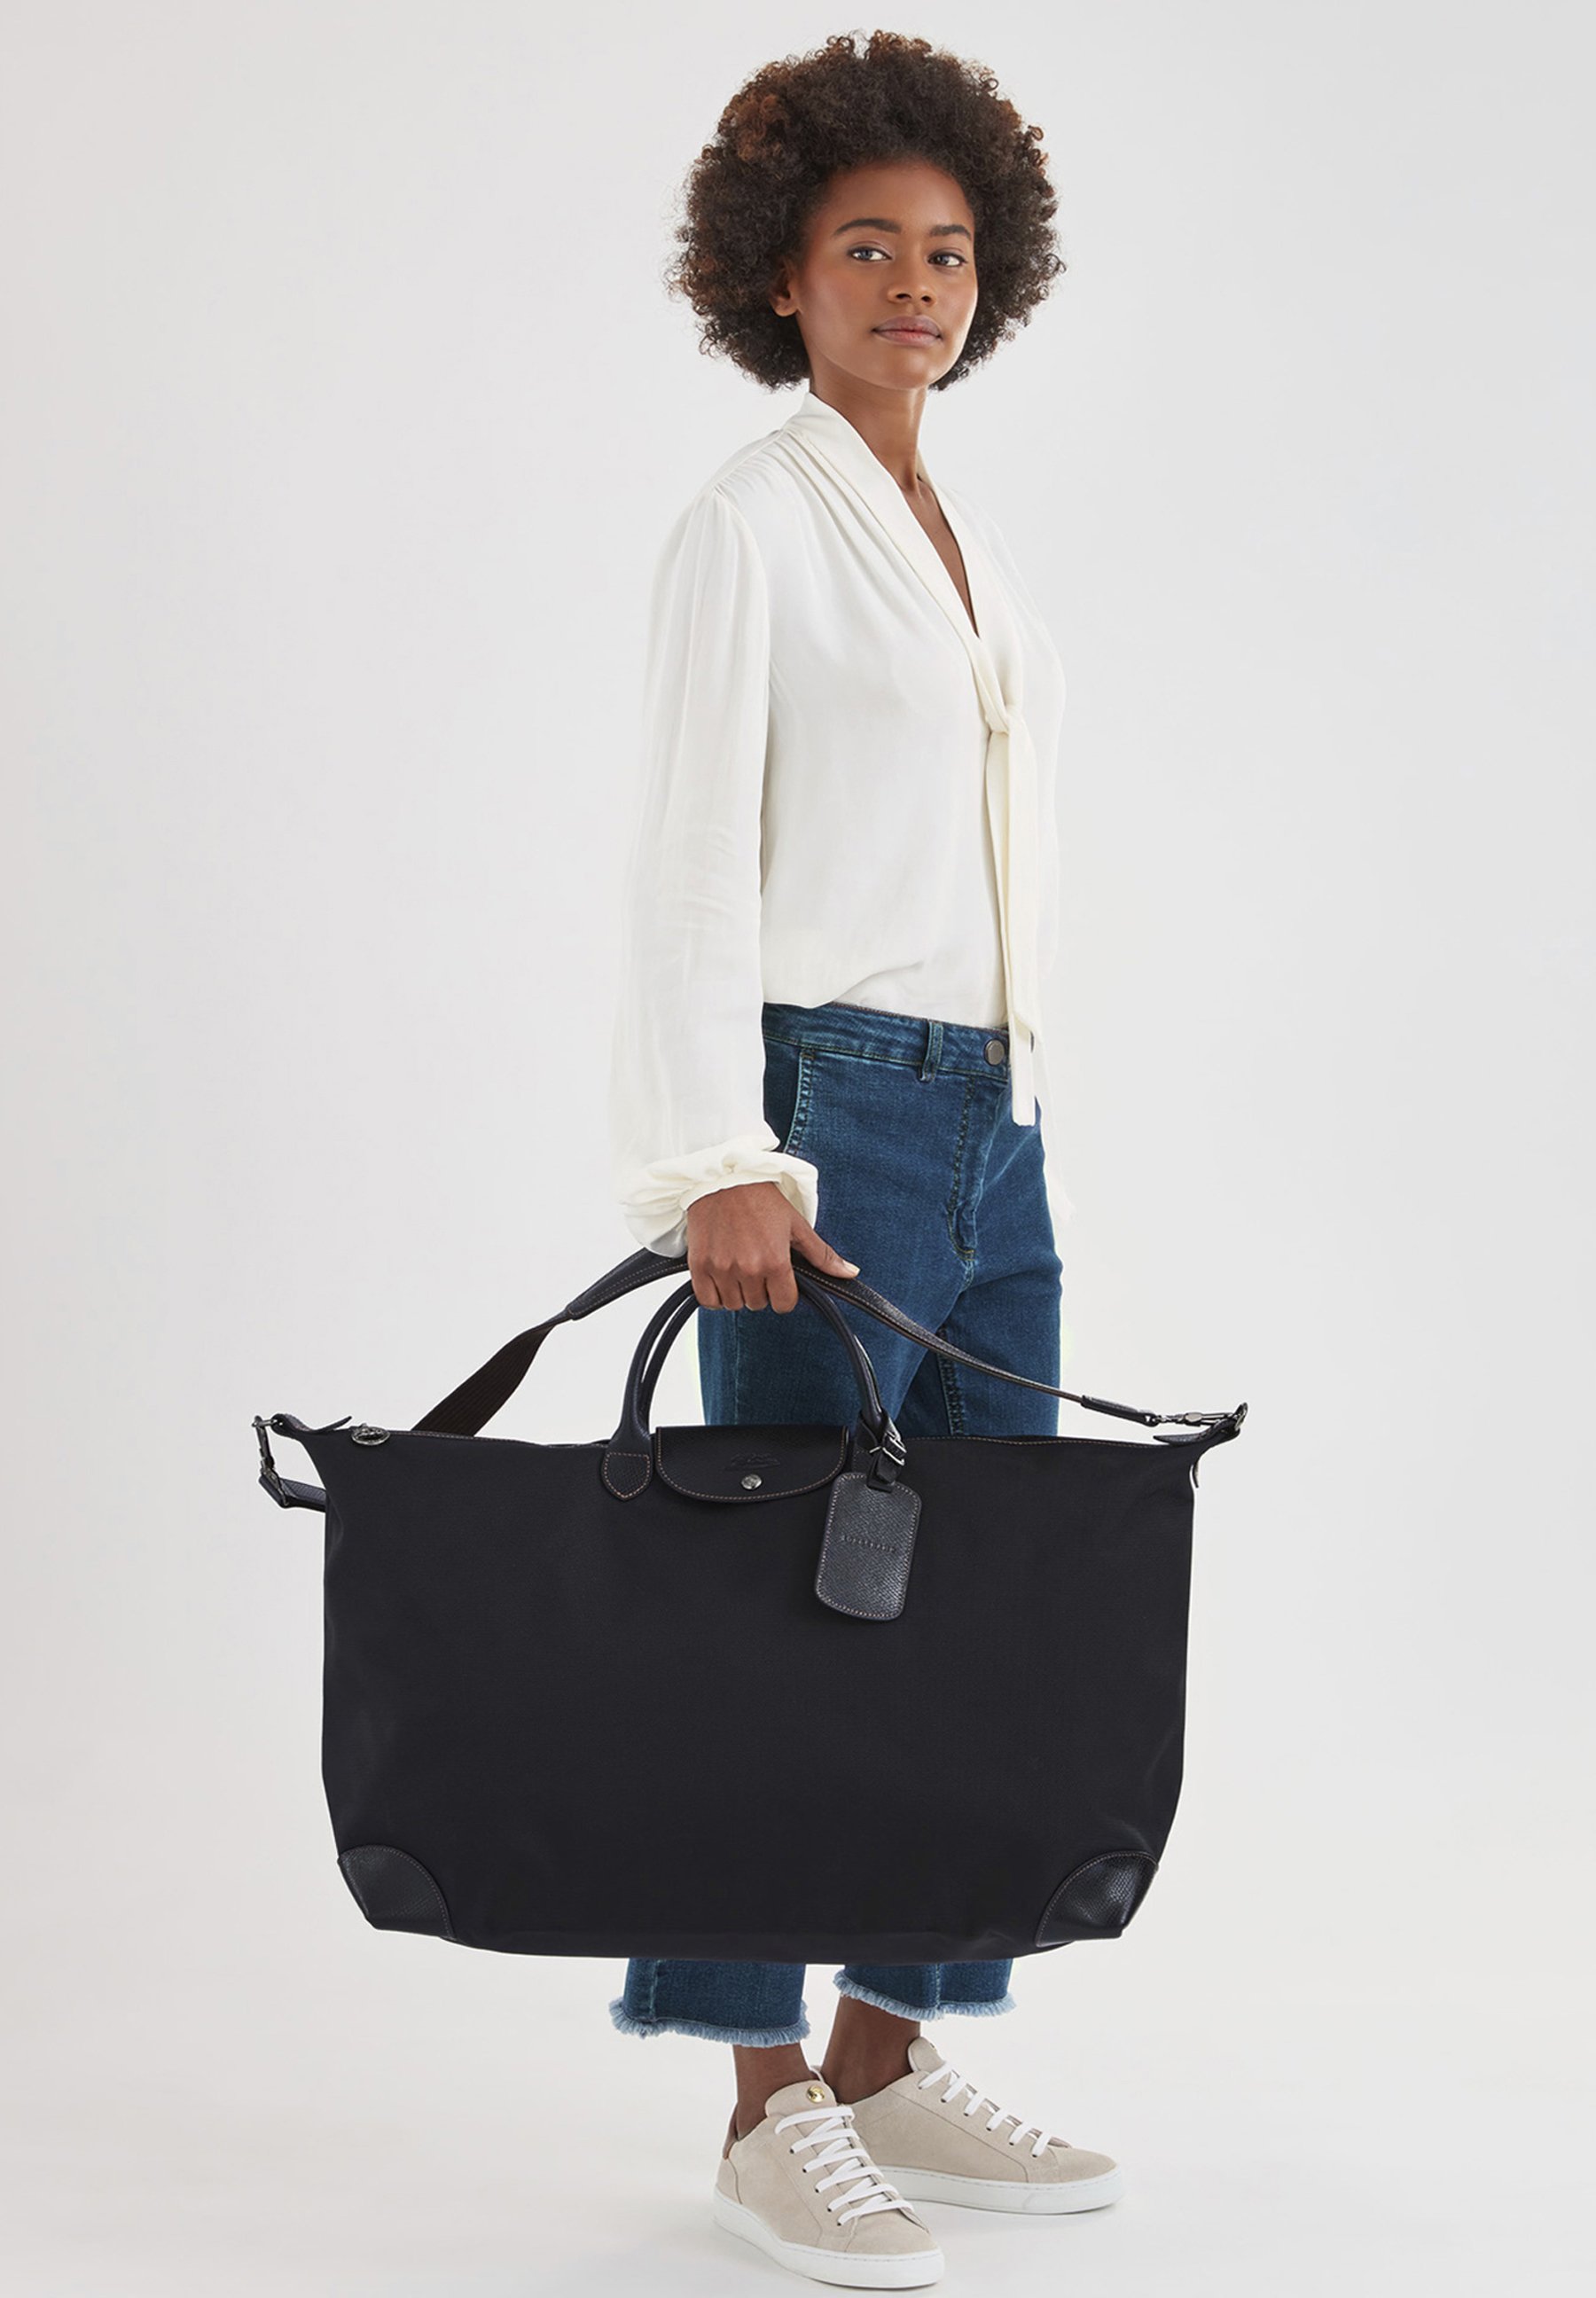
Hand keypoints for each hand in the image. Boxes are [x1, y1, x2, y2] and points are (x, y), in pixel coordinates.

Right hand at [685, 1182, 858, 1311]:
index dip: (784, 1293)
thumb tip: (851, 1274)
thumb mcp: (796, 1224)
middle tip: (757, 1264)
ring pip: (734, 1305)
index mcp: (775, 1261)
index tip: (779, 1278)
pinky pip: (709, 1301)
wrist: (722, 1179)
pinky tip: (722, 1276)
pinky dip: (715, 1294)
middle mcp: (748, 1269)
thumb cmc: (760, 1198)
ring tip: (739, 1266)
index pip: (784, 1304)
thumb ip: (821, 1254)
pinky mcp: (699, 1266)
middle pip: (758, 1304)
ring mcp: (722, 1269)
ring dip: (738, 1292)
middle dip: (761, 1290)